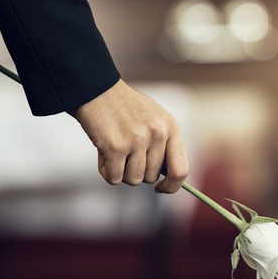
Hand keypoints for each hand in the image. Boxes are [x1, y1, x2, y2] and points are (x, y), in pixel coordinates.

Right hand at [70, 80, 188, 192]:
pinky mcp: (116, 147)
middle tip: (125, 151)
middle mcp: (158, 133)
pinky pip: (114, 178)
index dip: (172, 186)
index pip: (181, 170)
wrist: (96, 90)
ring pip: (133, 180)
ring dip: (121, 171)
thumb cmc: (125, 108)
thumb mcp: (154, 119)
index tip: (160, 188)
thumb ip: (164, 145)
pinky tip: (102, 152)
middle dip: (136, 171)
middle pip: (151, 178)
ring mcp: (137, 140)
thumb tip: (167, 179)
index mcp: (171, 126)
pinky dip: (106, 171)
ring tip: (114, 150)